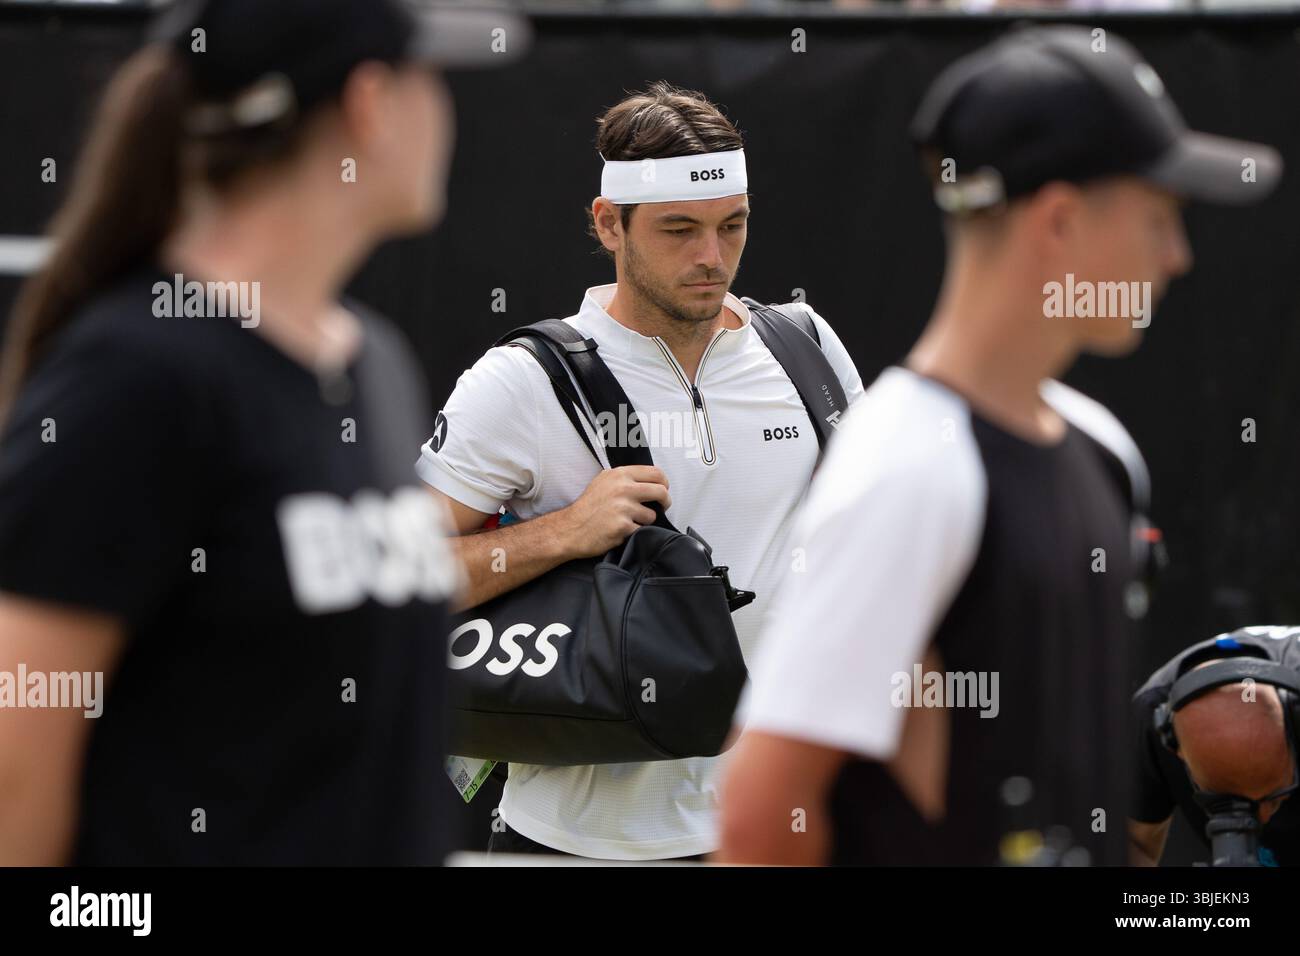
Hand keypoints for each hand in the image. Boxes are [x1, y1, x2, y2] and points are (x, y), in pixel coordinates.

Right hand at [555, 466, 671, 557]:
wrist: (571, 529)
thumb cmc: (587, 508)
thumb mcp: (603, 482)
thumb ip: (625, 478)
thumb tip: (648, 480)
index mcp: (620, 475)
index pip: (655, 473)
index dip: (664, 483)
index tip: (663, 490)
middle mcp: (622, 488)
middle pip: (661, 491)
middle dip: (665, 502)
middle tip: (662, 508)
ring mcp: (623, 507)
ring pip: (652, 515)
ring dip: (645, 521)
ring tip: (629, 521)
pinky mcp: (623, 526)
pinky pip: (641, 530)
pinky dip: (634, 533)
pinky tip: (621, 531)